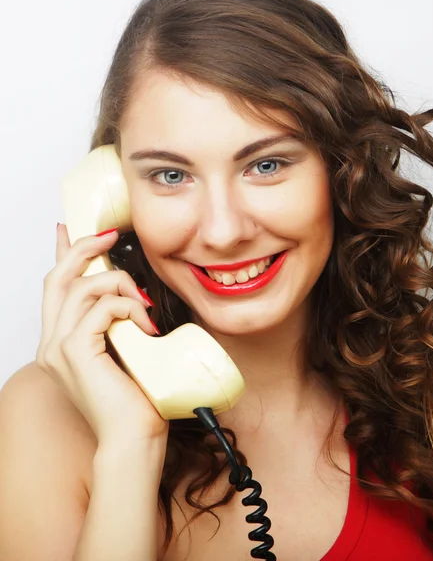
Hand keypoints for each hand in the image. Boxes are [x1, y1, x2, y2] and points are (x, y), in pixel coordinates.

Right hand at [36, 224, 169, 448]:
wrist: (133, 436)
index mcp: (61, 342)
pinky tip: (145, 323)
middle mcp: (52, 343)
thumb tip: (133, 297)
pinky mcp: (75, 352)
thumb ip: (118, 323)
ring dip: (120, 285)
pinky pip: (101, 309)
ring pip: (83, 288)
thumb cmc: (134, 398)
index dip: (62, 254)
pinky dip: (127, 308)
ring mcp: (59, 348)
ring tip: (145, 305)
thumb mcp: (125, 348)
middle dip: (84, 249)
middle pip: (59, 278)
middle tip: (110, 236)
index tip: (68, 230)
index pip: (56, 288)